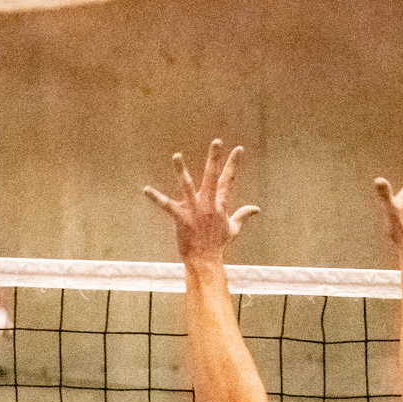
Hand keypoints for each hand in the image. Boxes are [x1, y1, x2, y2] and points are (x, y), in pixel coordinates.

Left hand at [144, 139, 259, 264]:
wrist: (205, 260)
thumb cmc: (218, 245)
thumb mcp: (233, 229)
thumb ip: (243, 215)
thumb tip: (256, 209)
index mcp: (220, 205)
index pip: (228, 180)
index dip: (233, 164)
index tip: (238, 149)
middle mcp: (208, 204)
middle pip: (212, 176)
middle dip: (214, 159)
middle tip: (216, 141)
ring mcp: (194, 210)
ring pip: (187, 186)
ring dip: (181, 171)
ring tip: (176, 156)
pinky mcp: (181, 218)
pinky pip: (166, 205)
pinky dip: (156, 197)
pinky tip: (146, 189)